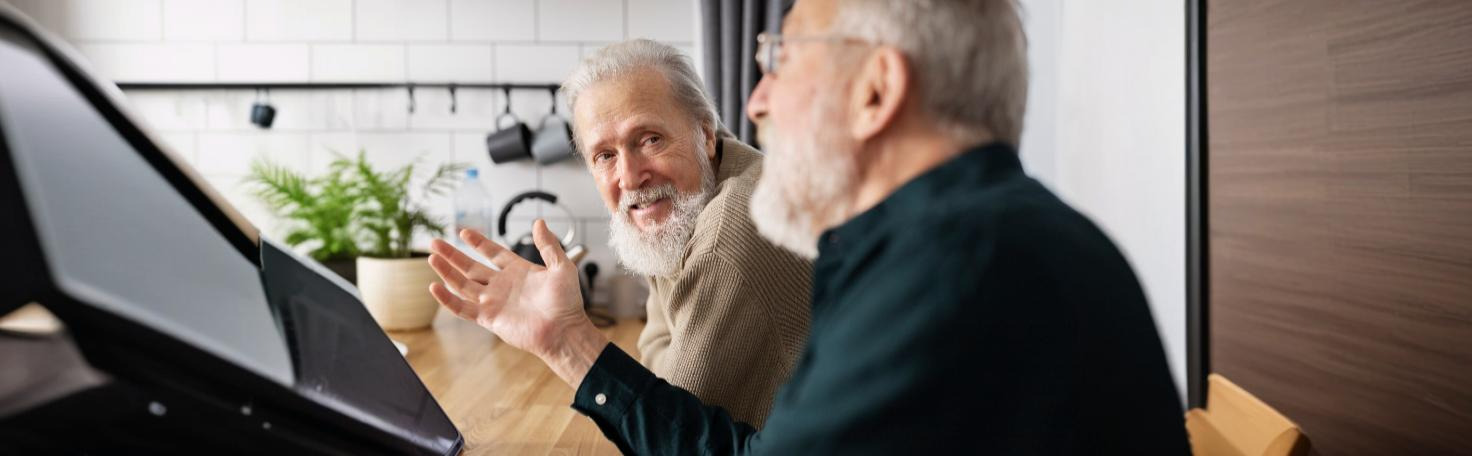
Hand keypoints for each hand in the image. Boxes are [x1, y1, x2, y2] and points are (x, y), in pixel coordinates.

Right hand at [427, 220, 607, 384]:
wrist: (564, 331)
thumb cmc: (567, 302)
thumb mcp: (562, 267)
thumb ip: (549, 245)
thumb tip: (539, 222)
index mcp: (518, 271)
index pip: (492, 252)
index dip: (478, 242)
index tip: (464, 231)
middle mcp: (503, 285)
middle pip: (471, 267)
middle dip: (452, 255)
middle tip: (435, 243)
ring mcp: (494, 302)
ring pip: (463, 284)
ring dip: (447, 272)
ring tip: (431, 258)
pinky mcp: (489, 318)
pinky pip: (463, 308)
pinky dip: (448, 299)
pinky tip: (434, 286)